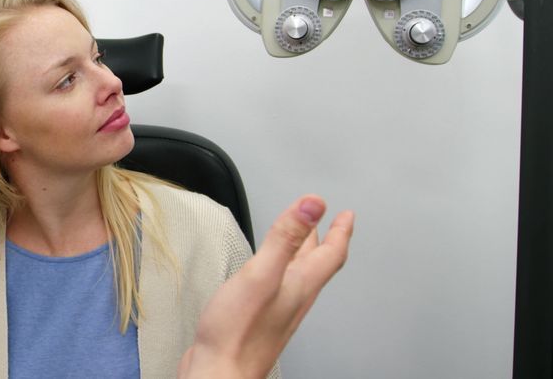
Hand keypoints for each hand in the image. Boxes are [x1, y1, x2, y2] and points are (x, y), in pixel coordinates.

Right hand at [177, 195, 354, 378]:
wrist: (220, 372)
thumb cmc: (238, 332)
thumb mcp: (262, 274)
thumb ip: (286, 237)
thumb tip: (313, 204)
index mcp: (300, 285)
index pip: (331, 254)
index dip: (340, 231)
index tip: (345, 215)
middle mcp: (293, 298)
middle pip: (316, 264)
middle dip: (323, 239)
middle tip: (330, 224)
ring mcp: (277, 311)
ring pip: (298, 276)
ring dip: (304, 255)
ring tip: (304, 242)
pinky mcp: (260, 319)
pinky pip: (279, 286)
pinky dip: (281, 270)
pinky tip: (268, 273)